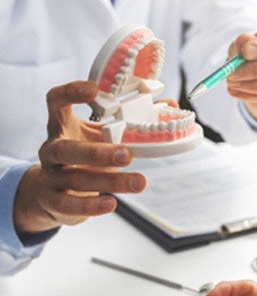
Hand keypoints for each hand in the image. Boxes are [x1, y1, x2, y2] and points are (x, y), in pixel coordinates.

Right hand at [13, 81, 145, 234]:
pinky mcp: (52, 200)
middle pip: (67, 148)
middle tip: (127, 154)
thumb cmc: (85, 157)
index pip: (56, 101)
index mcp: (63, 125)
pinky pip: (68, 204)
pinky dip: (91, 206)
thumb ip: (131, 121)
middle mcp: (52, 148)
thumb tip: (168, 104)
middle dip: (98, 152)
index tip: (93, 89)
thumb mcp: (102, 135)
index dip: (71, 92)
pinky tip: (111, 204)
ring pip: (77, 178)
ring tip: (139, 183)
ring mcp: (50, 175)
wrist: (53, 192)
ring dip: (110, 181)